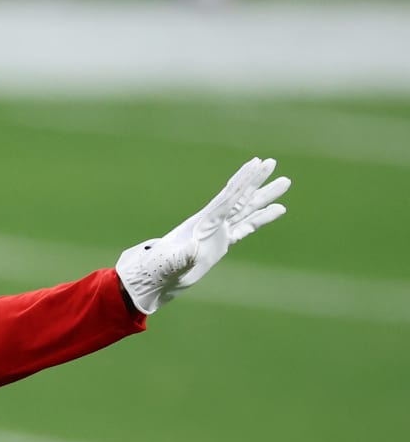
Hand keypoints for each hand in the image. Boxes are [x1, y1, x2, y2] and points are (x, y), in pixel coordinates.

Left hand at [115, 157, 290, 314]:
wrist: (155, 279)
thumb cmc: (159, 270)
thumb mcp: (171, 263)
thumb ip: (182, 257)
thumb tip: (193, 250)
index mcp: (203, 223)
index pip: (228, 197)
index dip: (242, 180)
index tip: (256, 162)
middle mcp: (213, 223)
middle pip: (240, 196)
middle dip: (256, 180)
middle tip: (273, 162)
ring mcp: (218, 232)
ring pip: (247, 209)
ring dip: (265, 196)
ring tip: (285, 181)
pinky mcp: (221, 243)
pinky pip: (246, 227)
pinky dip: (262, 218)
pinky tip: (279, 209)